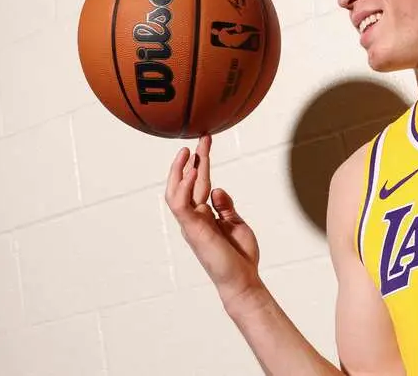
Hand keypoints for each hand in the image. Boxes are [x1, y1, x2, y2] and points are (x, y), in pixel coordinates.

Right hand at [165, 134, 261, 307]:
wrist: (242, 279)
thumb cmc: (239, 255)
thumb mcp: (235, 223)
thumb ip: (225, 206)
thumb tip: (216, 188)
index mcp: (204, 214)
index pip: (200, 183)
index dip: (202, 162)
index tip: (206, 143)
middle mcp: (194, 217)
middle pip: (187, 183)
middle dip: (192, 160)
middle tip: (201, 138)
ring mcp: (192, 223)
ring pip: (176, 192)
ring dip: (180, 171)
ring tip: (189, 151)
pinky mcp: (193, 229)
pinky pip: (181, 205)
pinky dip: (183, 188)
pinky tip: (191, 172)